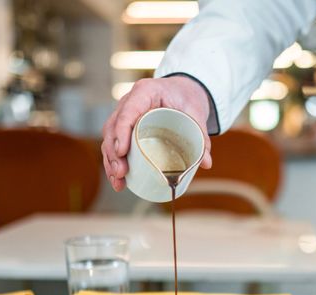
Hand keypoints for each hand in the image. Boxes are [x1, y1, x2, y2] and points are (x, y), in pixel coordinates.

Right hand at [101, 76, 212, 191]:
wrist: (182, 91)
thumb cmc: (186, 97)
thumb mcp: (196, 112)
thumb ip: (201, 135)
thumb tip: (206, 163)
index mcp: (145, 92)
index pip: (127, 111)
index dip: (121, 131)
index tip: (122, 152)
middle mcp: (129, 101)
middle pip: (113, 127)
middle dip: (113, 153)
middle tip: (121, 173)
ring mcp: (124, 113)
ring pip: (109, 137)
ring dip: (111, 161)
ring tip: (118, 181)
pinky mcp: (125, 126)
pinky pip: (114, 143)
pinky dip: (114, 161)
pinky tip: (117, 179)